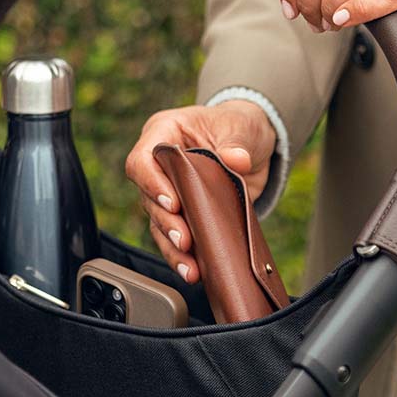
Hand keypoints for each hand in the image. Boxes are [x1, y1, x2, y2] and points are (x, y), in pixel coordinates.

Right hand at [125, 100, 275, 283]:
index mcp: (164, 133)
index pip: (142, 160)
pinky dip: (183, 257)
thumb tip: (237, 160)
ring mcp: (169, 191)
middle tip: (184, 239)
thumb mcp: (241, 126)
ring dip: (172, 248)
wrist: (254, 143)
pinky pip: (174, 238)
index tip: (173, 203)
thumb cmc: (238, 125)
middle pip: (149, 198)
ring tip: (189, 266)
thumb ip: (237, 143)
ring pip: (158, 224)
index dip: (153, 184)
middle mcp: (159, 165)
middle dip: (167, 223)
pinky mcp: (183, 214)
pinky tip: (193, 271)